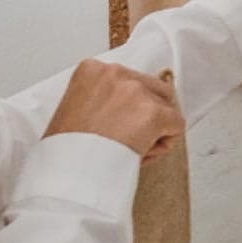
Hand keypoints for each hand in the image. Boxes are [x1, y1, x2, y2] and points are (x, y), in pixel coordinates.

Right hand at [44, 60, 184, 159]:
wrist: (66, 173)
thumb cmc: (65, 150)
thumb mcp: (73, 109)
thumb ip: (100, 98)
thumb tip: (123, 106)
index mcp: (92, 70)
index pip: (130, 81)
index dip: (129, 108)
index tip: (116, 127)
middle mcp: (116, 73)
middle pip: (153, 90)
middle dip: (146, 115)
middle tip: (128, 140)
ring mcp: (136, 92)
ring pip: (166, 107)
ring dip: (156, 130)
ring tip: (132, 149)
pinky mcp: (153, 113)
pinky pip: (177, 125)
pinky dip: (165, 143)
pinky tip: (141, 155)